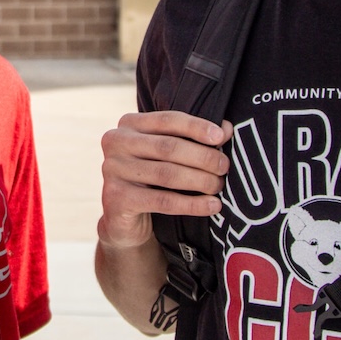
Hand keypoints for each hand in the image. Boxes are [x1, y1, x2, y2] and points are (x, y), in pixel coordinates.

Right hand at [99, 112, 231, 249]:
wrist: (124, 219)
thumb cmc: (151, 180)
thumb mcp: (168, 156)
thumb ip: (193, 139)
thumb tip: (228, 128)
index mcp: (129, 124)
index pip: (168, 120)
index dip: (197, 127)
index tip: (222, 137)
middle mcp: (116, 142)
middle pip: (168, 147)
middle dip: (203, 157)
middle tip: (225, 167)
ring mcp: (112, 170)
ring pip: (167, 174)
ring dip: (200, 180)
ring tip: (219, 186)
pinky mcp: (116, 198)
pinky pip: (163, 201)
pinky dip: (192, 204)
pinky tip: (212, 205)